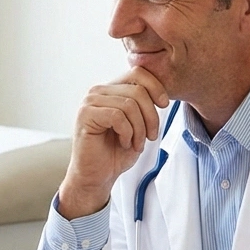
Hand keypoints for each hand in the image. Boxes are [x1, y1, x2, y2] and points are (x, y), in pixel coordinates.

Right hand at [57, 67, 169, 218]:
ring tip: (136, 143)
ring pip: (130, 104)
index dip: (156, 87)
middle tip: (150, 137)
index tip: (164, 105)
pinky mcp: (85, 115)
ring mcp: (90, 101)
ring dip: (139, 129)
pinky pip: (117, 116)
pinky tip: (124, 143)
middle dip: (151, 116)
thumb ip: (144, 106)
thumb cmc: (116, 152)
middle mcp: (98, 91)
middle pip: (138, 90)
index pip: (138, 73)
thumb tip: (162, 94)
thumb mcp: (138, 125)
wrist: (97, 176)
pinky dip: (127, 133)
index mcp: (111, 89)